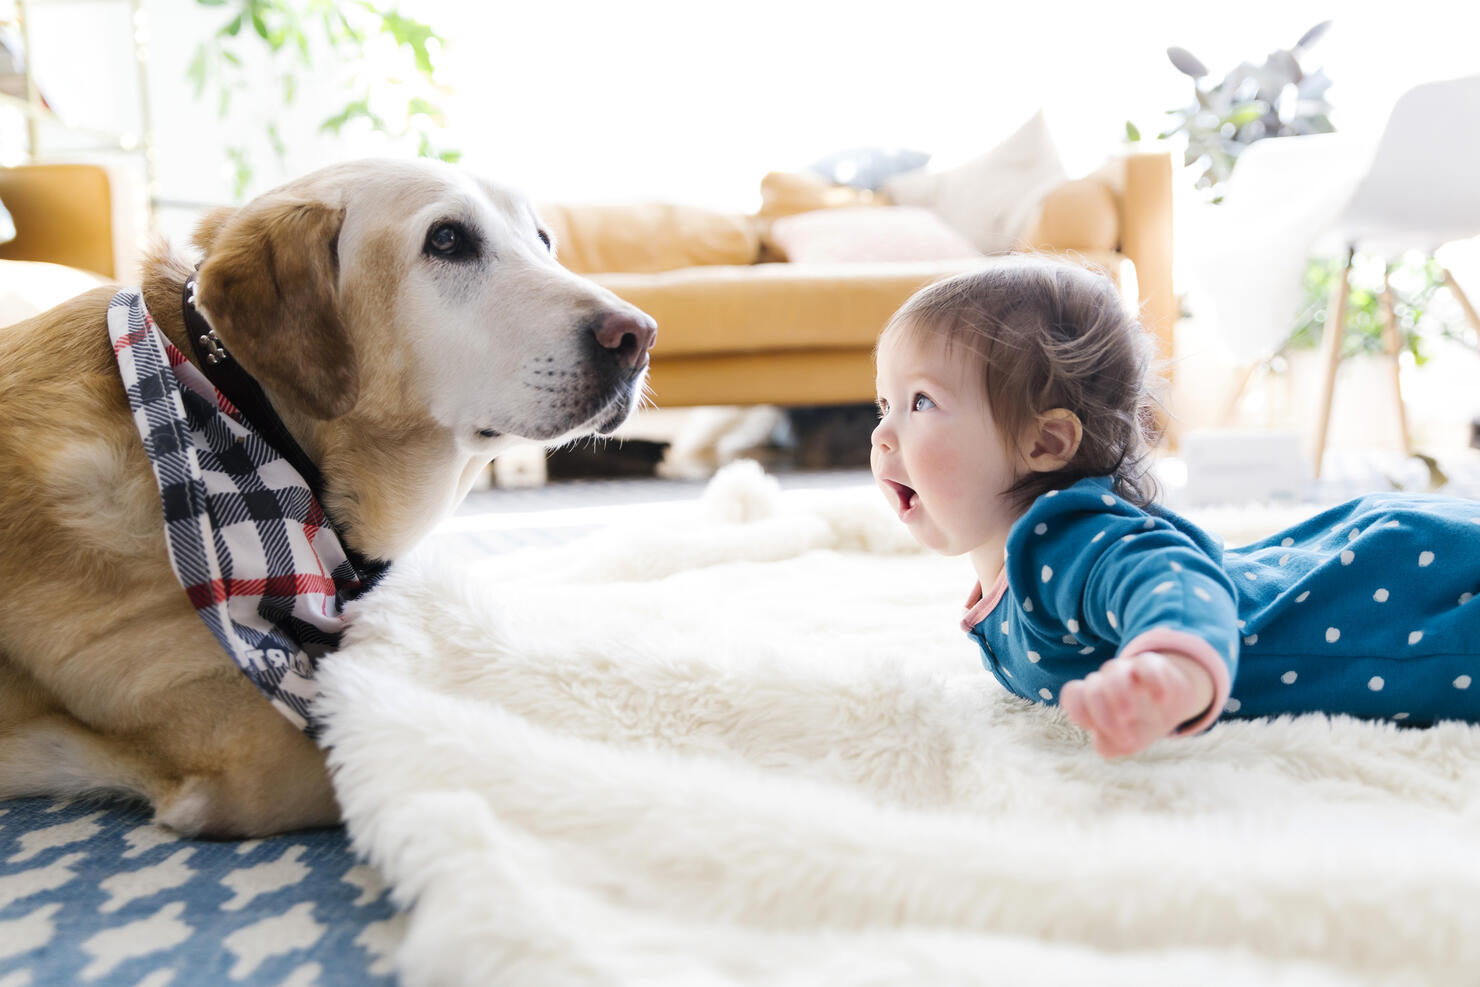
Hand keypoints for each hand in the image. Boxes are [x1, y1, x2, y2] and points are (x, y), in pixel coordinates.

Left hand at [1059, 650, 1214, 757]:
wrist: (1169, 707)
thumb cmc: (1137, 727)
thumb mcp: (1123, 743)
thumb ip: (1107, 745)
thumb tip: (1101, 738)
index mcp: (1091, 699)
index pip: (1072, 696)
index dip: (1079, 712)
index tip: (1094, 729)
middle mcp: (1105, 681)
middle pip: (1092, 689)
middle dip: (1103, 716)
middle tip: (1125, 740)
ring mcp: (1127, 670)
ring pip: (1114, 671)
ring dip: (1119, 694)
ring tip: (1130, 716)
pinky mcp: (1151, 664)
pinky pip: (1146, 664)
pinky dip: (1152, 681)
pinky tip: (1160, 701)